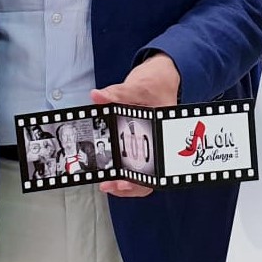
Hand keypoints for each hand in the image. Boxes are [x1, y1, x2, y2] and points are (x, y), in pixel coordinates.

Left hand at [91, 53, 181, 197]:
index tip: (123, 182)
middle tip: (109, 185)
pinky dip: (121, 168)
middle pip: (151, 175)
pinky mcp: (139, 141)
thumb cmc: (156, 83)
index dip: (143, 180)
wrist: (160, 77)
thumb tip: (98, 96)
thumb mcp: (138, 86)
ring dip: (125, 180)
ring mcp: (150, 144)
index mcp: (164, 132)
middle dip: (130, 185)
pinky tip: (108, 170)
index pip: (157, 165)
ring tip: (107, 182)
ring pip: (143, 172)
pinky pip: (133, 162)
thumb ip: (117, 93)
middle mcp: (159, 143)